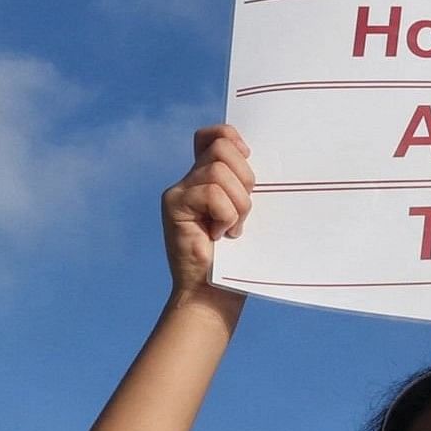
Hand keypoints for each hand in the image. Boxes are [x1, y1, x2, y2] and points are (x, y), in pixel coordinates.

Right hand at [163, 125, 255, 298]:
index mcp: (208, 178)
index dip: (232, 138)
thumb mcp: (247, 216)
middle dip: (245, 178)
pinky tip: (220, 235)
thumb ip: (245, 187)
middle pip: (222, 147)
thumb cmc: (237, 260)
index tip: (248, 159)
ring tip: (233, 229)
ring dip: (238, 204)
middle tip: (242, 214)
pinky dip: (225, 214)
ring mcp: (179, 191)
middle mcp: (190, 179)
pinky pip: (211, 192)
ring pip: (219, 170)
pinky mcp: (173, 205)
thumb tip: (256, 159)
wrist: (215, 295)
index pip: (215, 135)